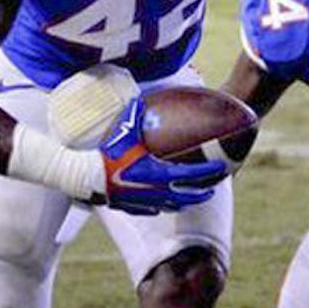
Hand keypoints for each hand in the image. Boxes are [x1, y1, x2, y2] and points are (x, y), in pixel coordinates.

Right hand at [97, 96, 226, 215]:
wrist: (88, 177)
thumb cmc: (108, 154)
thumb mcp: (124, 131)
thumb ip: (136, 115)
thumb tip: (141, 98)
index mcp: (159, 173)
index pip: (191, 174)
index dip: (208, 171)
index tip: (221, 168)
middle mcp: (156, 191)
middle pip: (187, 196)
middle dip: (201, 194)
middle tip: (211, 189)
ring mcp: (144, 202)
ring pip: (171, 206)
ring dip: (182, 202)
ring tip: (188, 199)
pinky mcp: (132, 208)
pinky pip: (151, 210)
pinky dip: (159, 206)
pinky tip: (159, 203)